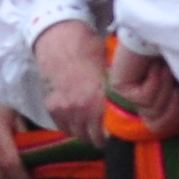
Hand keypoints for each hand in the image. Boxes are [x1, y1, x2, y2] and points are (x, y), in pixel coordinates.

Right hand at [33, 21, 111, 137]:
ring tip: (88, 127)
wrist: (59, 41)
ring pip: (75, 134)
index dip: (108, 137)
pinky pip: (62, 126)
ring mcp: (63, 109)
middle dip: (96, 137)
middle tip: (101, 134)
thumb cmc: (88, 50)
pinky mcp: (52, 106)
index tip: (111, 136)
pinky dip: (69, 125)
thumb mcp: (108, 70)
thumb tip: (126, 107)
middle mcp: (79, 109)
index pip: (103, 133)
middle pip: (89, 137)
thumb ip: (113, 93)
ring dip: (82, 132)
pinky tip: (75, 118)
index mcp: (96, 100)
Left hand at [107, 51, 178, 139]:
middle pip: (157, 126)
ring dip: (166, 89)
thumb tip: (175, 122)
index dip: (177, 116)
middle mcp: (140, 100)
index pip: (162, 128)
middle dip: (174, 107)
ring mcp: (128, 94)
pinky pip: (144, 99)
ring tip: (165, 69)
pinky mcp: (120, 86)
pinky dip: (156, 82)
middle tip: (178, 85)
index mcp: (156, 100)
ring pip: (152, 112)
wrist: (168, 31)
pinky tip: (154, 67)